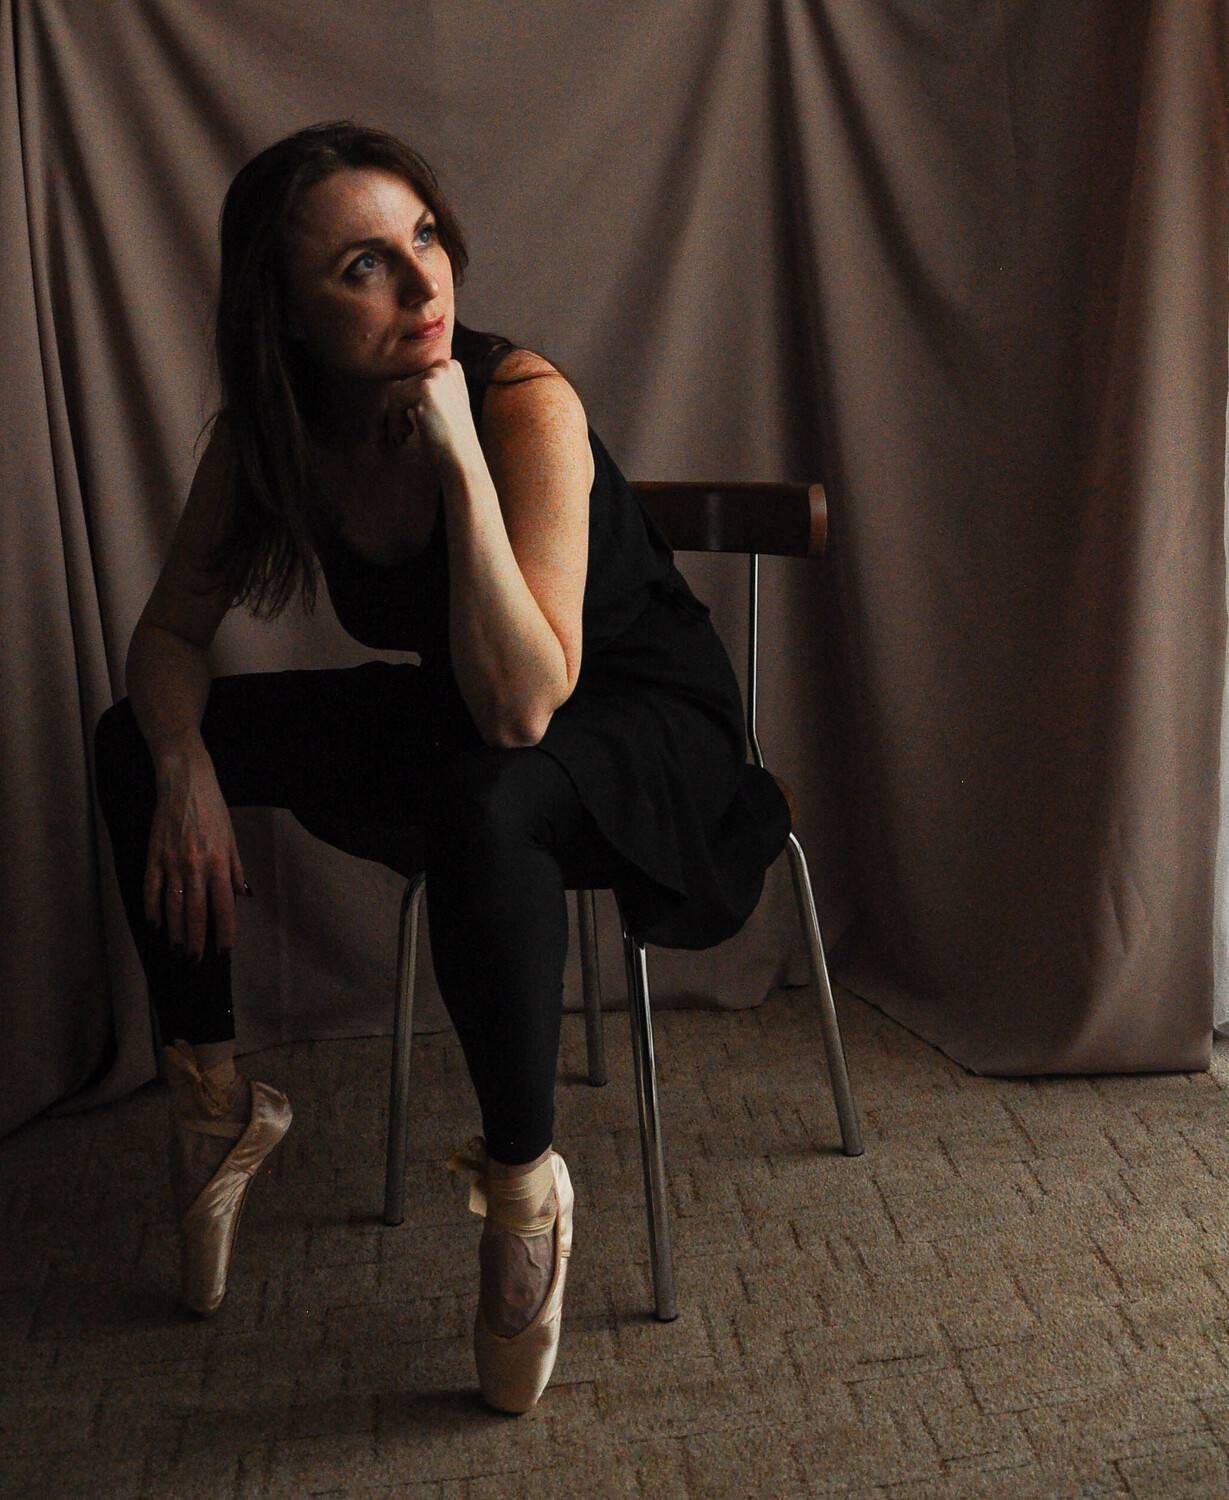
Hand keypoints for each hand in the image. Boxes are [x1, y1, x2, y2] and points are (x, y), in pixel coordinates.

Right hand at [143, 743, 246, 960]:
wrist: (185, 783)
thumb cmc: (213, 810)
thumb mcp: (232, 838)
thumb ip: (236, 869)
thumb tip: (243, 896)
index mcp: (219, 863)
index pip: (223, 907)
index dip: (224, 933)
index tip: (223, 953)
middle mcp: (196, 867)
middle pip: (195, 913)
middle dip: (196, 941)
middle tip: (195, 961)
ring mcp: (172, 862)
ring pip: (172, 906)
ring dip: (174, 932)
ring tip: (176, 950)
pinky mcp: (153, 856)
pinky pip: (150, 889)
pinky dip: (151, 909)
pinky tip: (153, 926)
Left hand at [380, 358, 481, 479]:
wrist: (461, 459)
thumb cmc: (449, 439)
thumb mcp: (443, 406)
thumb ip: (428, 391)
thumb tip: (396, 383)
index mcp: (451, 368)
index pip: (412, 378)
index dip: (409, 403)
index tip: (416, 424)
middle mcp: (446, 366)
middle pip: (402, 382)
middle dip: (401, 410)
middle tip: (408, 433)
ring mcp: (437, 375)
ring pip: (396, 391)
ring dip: (396, 417)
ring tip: (406, 435)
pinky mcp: (426, 388)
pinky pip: (394, 399)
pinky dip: (395, 421)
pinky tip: (407, 436)